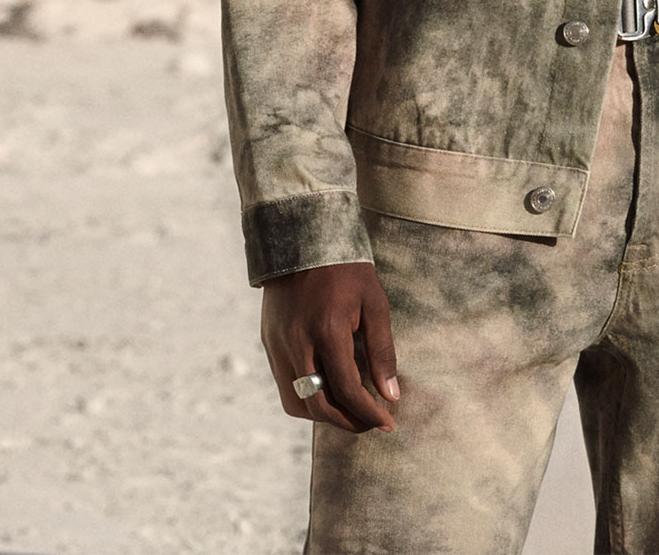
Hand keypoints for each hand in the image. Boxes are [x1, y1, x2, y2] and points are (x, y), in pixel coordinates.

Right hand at [261, 261, 398, 433]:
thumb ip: (382, 351)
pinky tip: (328, 388)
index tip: (388, 422)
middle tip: (370, 423)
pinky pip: (285, 384)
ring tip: (350, 409)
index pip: (347, 389)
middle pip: (318, 406)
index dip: (369, 413)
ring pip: (296, 403)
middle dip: (347, 422)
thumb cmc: (346, 269)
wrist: (302, 236)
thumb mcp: (374, 303)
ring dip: (323, 414)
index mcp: (327, 330)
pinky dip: (307, 396)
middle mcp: (297, 343)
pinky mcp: (268, 342)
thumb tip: (391, 394)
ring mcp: (277, 344)